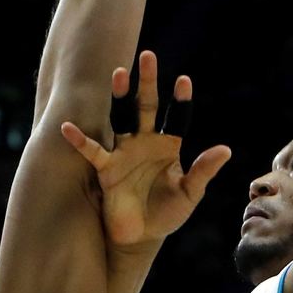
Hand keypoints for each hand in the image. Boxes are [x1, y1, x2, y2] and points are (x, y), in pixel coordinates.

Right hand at [59, 51, 232, 249]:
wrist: (141, 236)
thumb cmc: (167, 213)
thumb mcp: (190, 193)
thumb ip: (203, 171)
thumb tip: (225, 149)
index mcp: (169, 145)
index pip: (177, 117)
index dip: (180, 100)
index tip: (183, 80)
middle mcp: (146, 141)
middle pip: (147, 106)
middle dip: (147, 83)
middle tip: (147, 56)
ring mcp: (124, 152)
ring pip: (122, 118)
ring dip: (120, 97)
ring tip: (120, 74)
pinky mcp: (107, 169)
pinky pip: (92, 151)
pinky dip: (80, 141)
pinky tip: (68, 128)